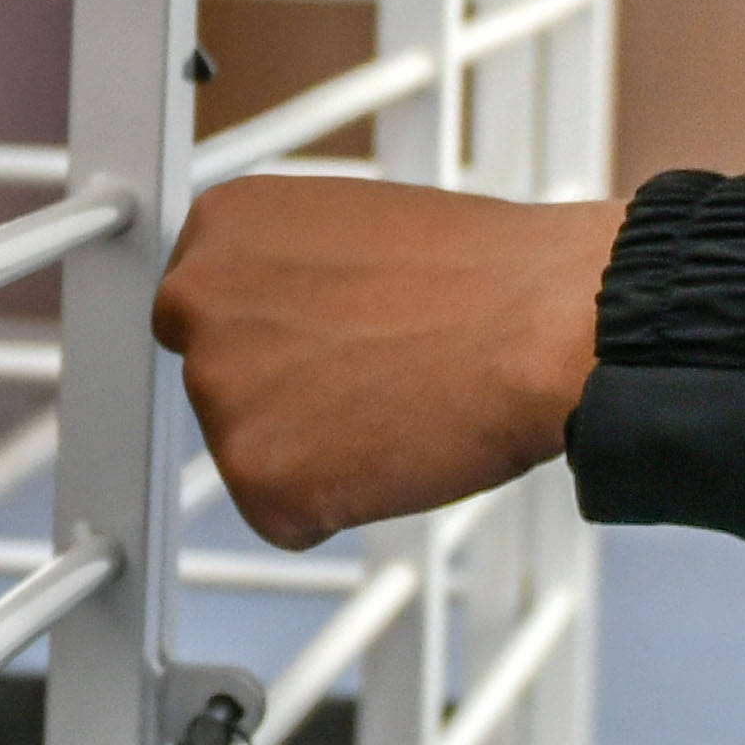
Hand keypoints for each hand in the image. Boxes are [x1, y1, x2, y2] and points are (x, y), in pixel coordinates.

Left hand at [149, 176, 615, 549]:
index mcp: (218, 226)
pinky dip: (337, 509)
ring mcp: (220, 391)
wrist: (547, 324)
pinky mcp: (255, 476)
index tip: (331, 342)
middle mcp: (196, 300)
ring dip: (316, 451)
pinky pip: (287, 519)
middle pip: (220, 385)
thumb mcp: (347, 227)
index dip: (280, 342)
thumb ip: (282, 272)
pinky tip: (394, 453)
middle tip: (375, 377)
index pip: (206, 313)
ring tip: (396, 402)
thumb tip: (269, 322)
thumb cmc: (481, 277)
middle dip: (287, 397)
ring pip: (256, 454)